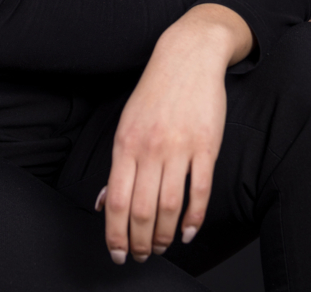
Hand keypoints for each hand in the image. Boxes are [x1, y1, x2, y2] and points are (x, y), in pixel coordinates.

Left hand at [96, 3, 252, 263]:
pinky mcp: (206, 146)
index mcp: (126, 143)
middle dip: (140, 242)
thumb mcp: (127, 124)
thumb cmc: (155, 90)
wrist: (187, 56)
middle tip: (142, 255)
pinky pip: (200, 191)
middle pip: (143, 210)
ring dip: (164, 235)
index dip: (116, 234)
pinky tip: (187, 231)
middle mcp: (150, 147)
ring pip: (170, 206)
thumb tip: (104, 202)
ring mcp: (180, 147)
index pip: (117, 200)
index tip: (117, 253)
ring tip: (161, 246)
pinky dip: (194, 218)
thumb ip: (118, 166)